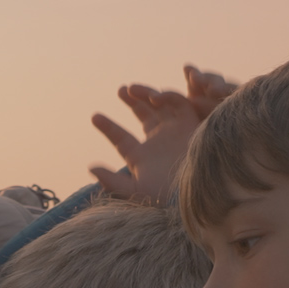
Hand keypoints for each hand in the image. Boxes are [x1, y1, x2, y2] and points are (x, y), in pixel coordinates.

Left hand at [90, 64, 235, 201]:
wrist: (197, 194)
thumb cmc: (164, 198)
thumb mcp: (134, 190)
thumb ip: (112, 181)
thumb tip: (91, 168)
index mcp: (140, 157)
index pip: (121, 138)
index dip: (108, 127)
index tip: (94, 117)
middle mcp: (157, 142)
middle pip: (143, 115)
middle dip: (132, 101)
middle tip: (121, 90)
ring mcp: (174, 132)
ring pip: (159, 107)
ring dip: (145, 94)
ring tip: (130, 89)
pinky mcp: (192, 125)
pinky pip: (180, 104)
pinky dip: (168, 96)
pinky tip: (154, 98)